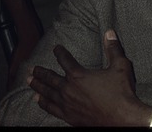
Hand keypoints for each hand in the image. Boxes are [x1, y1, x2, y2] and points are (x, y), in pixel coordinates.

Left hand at [28, 30, 151, 125]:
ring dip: (37, 87)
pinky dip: (43, 104)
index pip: (65, 60)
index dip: (60, 53)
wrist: (122, 119)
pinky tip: (39, 102)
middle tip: (31, 69)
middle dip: (40, 73)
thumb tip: (110, 33)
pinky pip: (51, 109)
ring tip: (29, 83)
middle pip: (50, 78)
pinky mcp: (69, 117)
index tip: (56, 48)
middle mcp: (69, 90)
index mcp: (79, 75)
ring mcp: (67, 105)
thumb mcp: (120, 66)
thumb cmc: (121, 93)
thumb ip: (113, 49)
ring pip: (47, 94)